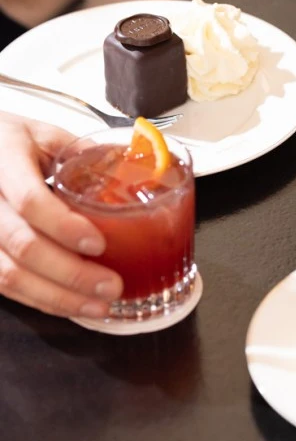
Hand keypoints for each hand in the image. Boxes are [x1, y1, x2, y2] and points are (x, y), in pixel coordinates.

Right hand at [0, 114, 121, 317]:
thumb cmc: (10, 142)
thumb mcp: (45, 135)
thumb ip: (85, 153)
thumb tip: (136, 169)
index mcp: (4, 159)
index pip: (29, 199)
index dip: (63, 226)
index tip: (98, 243)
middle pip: (22, 245)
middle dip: (71, 272)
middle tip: (112, 285)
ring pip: (10, 275)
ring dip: (58, 297)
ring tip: (99, 305)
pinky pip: (6, 286)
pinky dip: (43, 300)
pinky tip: (73, 305)